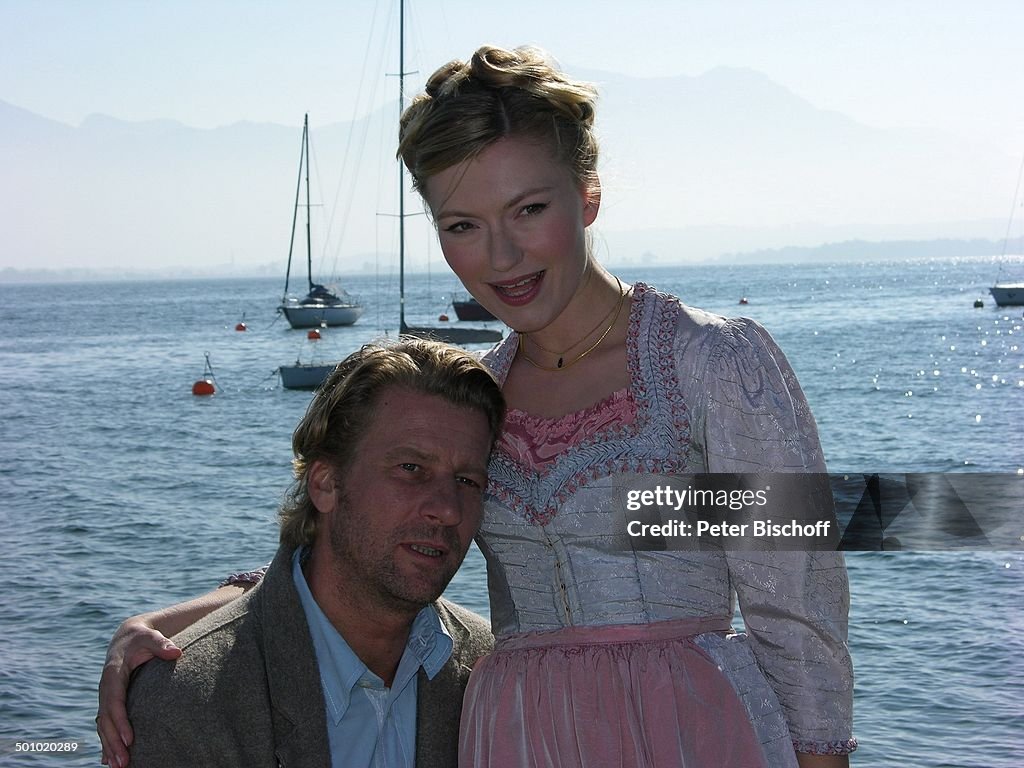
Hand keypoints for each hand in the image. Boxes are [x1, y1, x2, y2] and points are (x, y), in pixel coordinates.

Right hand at [96, 616, 181, 766]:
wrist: (128, 637)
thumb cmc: (143, 638)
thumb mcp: (151, 637)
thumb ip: (162, 644)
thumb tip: (176, 652)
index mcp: (113, 673)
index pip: (115, 701)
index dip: (121, 720)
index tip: (130, 739)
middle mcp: (106, 688)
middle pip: (106, 718)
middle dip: (113, 741)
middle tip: (123, 762)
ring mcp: (106, 696)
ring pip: (104, 725)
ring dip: (109, 746)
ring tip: (118, 766)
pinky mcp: (110, 702)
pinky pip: (106, 724)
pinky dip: (107, 741)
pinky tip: (109, 759)